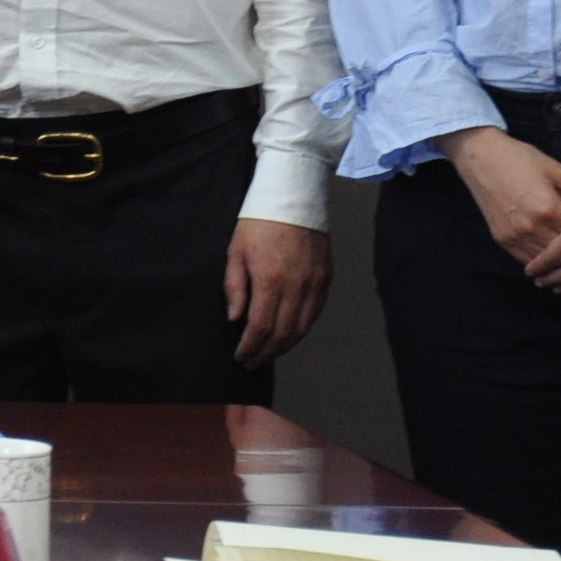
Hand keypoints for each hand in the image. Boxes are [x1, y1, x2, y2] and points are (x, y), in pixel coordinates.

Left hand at [224, 219, 332, 363]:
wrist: (293, 198)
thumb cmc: (257, 223)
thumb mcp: (235, 252)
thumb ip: (234, 288)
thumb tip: (235, 319)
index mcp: (270, 281)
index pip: (260, 327)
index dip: (250, 347)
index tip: (241, 357)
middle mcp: (296, 287)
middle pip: (283, 334)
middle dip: (266, 353)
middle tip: (252, 362)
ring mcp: (314, 284)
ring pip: (302, 328)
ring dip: (285, 346)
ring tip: (269, 354)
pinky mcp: (326, 279)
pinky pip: (315, 314)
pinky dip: (302, 330)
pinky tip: (290, 335)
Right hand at [436, 128, 560, 269]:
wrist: (481, 158)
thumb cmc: (521, 159)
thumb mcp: (557, 171)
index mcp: (548, 208)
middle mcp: (531, 226)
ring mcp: (514, 235)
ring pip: (544, 262)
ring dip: (558, 263)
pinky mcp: (501, 238)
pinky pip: (525, 259)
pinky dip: (540, 262)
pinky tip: (550, 262)